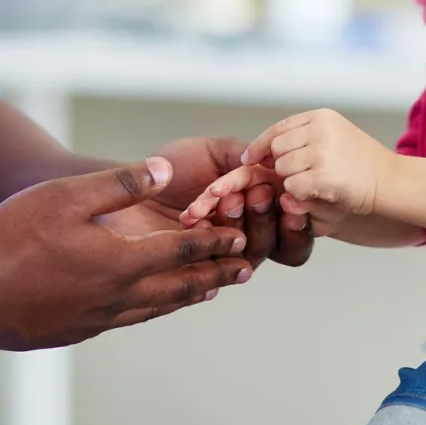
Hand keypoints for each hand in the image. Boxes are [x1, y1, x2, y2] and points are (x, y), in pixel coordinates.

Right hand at [0, 156, 252, 350]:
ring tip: (208, 292)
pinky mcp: (78, 330)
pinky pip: (129, 319)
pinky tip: (148, 307)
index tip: (239, 240)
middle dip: (214, 275)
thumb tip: (164, 171)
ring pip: (156, 307)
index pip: (182, 252)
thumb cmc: (14, 239)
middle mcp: (118, 295)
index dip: (213, 244)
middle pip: (179, 286)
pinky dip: (153, 310)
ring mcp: (98, 318)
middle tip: (243, 271)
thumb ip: (118, 185)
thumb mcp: (66, 196)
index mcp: (122, 261)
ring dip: (187, 297)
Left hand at [155, 136, 313, 267]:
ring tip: (228, 200)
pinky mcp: (198, 272)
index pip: (294, 222)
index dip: (298, 215)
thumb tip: (277, 166)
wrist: (128, 186)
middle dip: (269, 215)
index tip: (288, 197)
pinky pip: (217, 267)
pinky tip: (202, 222)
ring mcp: (224, 256)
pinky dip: (213, 241)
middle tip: (255, 193)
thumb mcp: (215, 152)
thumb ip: (249, 157)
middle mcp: (247, 236)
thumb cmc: (171, 168)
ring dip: (245, 225)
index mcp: (259, 208)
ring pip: (253, 255)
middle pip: (281, 244)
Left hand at [245, 108, 393, 216]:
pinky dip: (300, 194)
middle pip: (277, 149)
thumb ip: (304, 139)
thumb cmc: (364, 164)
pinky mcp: (322, 175)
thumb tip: (263, 153)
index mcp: (322, 116)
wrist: (391, 181)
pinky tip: (319, 192)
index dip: (261, 144)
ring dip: (292, 181)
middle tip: (299, 176)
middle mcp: (319, 129)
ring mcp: (321, 152)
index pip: (279, 128)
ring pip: (282, 169)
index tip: (250, 158)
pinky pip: (292, 187)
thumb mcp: (335, 136)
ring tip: (316, 183)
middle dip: (281, 165)